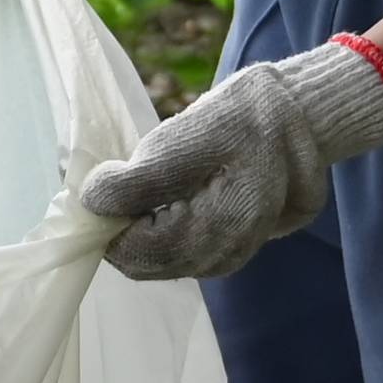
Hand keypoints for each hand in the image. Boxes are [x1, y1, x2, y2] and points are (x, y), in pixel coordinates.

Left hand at [79, 40, 382, 281]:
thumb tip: (90, 205)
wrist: (292, 120)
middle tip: (120, 181)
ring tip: (146, 184)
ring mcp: (228, 257)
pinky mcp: (225, 250)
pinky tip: (163, 196)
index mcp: (220, 230)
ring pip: (157, 259)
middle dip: (122, 227)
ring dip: (139, 228)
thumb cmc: (240, 122)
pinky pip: (174, 252)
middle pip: (145, 262)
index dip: (108, 223)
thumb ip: (136, 180)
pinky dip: (157, 229)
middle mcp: (225, 255)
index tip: (104, 184)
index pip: (138, 253)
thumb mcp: (186, 138)